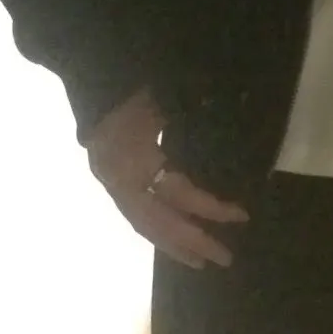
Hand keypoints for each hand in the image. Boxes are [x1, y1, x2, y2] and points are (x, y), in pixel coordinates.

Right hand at [87, 88, 248, 269]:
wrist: (92, 72)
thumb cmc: (134, 85)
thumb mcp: (167, 102)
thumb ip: (193, 126)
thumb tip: (233, 146)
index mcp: (133, 161)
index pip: (177, 192)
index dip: (209, 207)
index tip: (240, 216)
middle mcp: (117, 180)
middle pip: (157, 221)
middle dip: (190, 241)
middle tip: (223, 259)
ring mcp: (109, 182)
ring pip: (142, 223)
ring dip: (172, 243)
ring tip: (199, 261)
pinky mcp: (107, 181)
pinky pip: (135, 213)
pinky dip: (156, 229)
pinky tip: (173, 239)